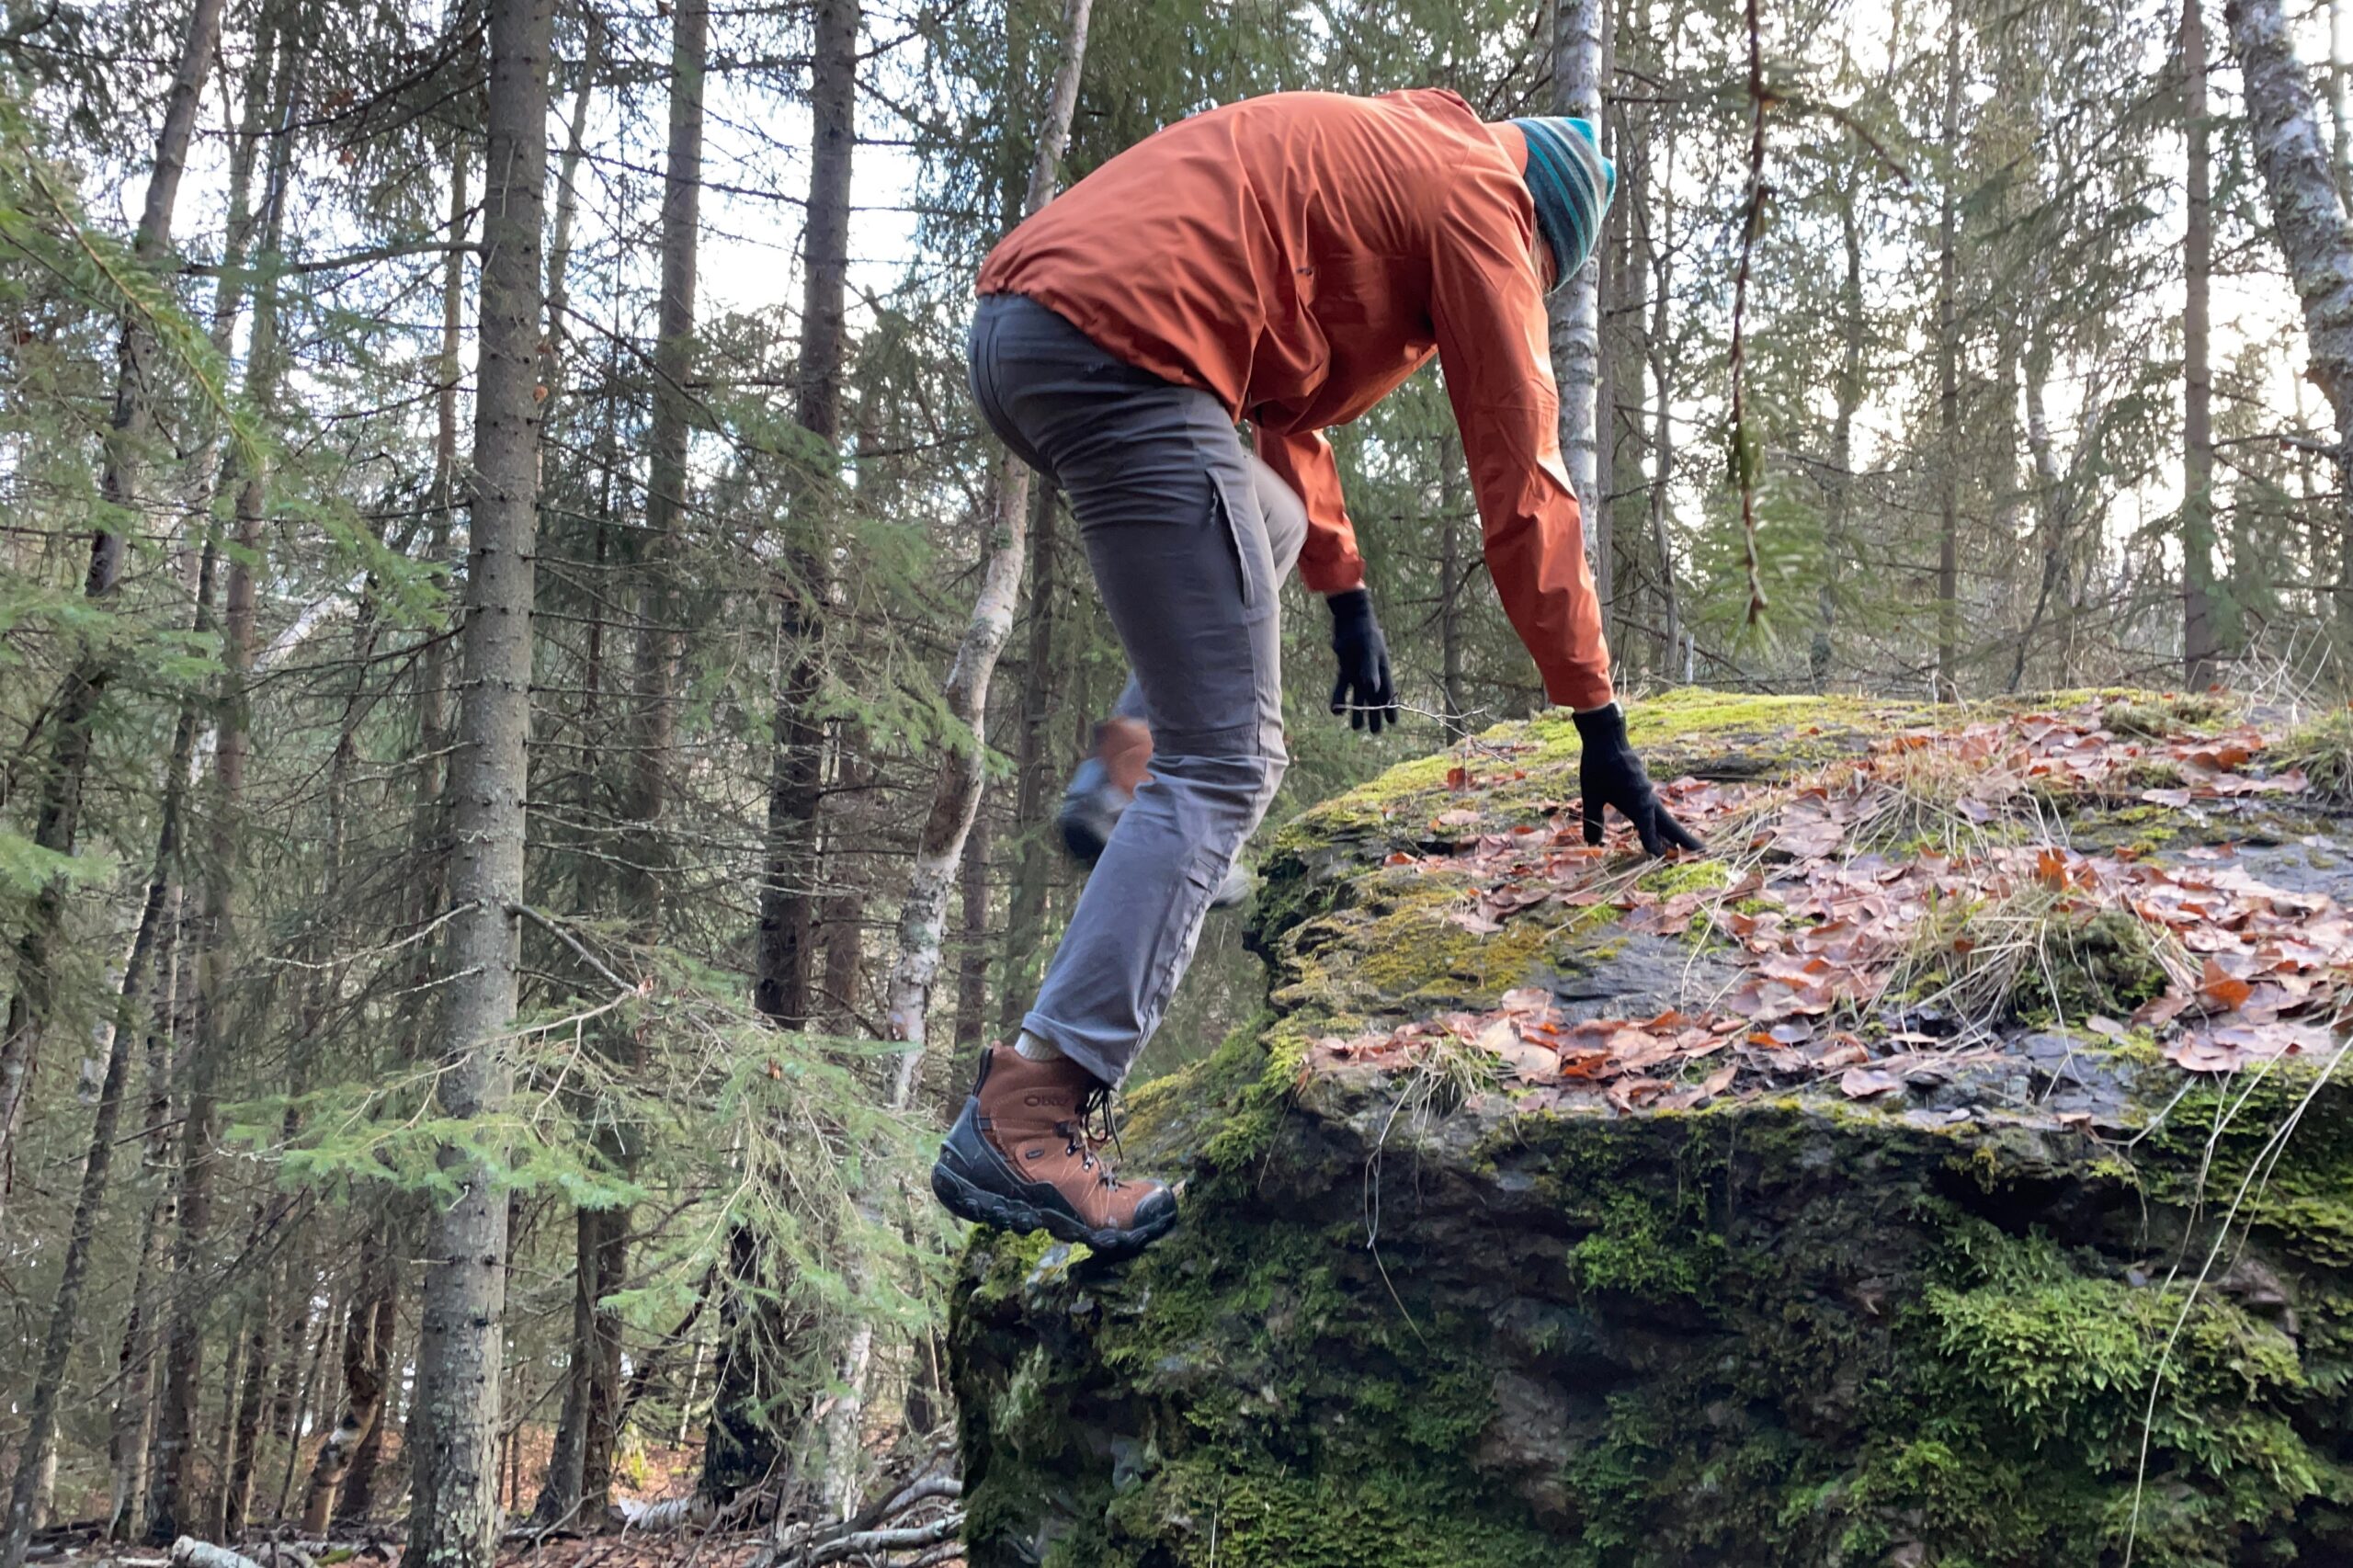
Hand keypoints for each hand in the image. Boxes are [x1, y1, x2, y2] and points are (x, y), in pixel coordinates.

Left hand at [1326, 589, 1398, 733]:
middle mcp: (1371, 674)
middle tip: (1375, 732)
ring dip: (1357, 711)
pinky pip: (1342, 688)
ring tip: (1355, 728)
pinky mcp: (1345, 670)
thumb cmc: (1365, 634)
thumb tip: (1373, 689)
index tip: (1393, 723)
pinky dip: (1340, 698)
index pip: (1389, 693)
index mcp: (1383, 670)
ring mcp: (1357, 673)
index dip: (1391, 708)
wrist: (1350, 621)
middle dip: (1374, 715)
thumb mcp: (1369, 651)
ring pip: (1358, 697)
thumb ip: (1370, 670)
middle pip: (1374, 699)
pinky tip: (1336, 711)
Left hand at [1575, 702, 1700, 856]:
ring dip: (1674, 831)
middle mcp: (1647, 799)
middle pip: (1668, 823)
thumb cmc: (1598, 766)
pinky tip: (1661, 825)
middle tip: (1702, 852)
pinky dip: (1663, 820)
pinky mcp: (1644, 786)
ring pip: (1664, 815)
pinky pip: (1657, 807)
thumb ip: (1592, 819)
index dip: (1653, 844)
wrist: (1608, 738)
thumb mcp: (1591, 794)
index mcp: (1637, 804)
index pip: (1649, 830)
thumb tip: (1591, 842)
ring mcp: (1648, 792)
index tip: (1660, 856)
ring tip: (1684, 845)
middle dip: (1684, 839)